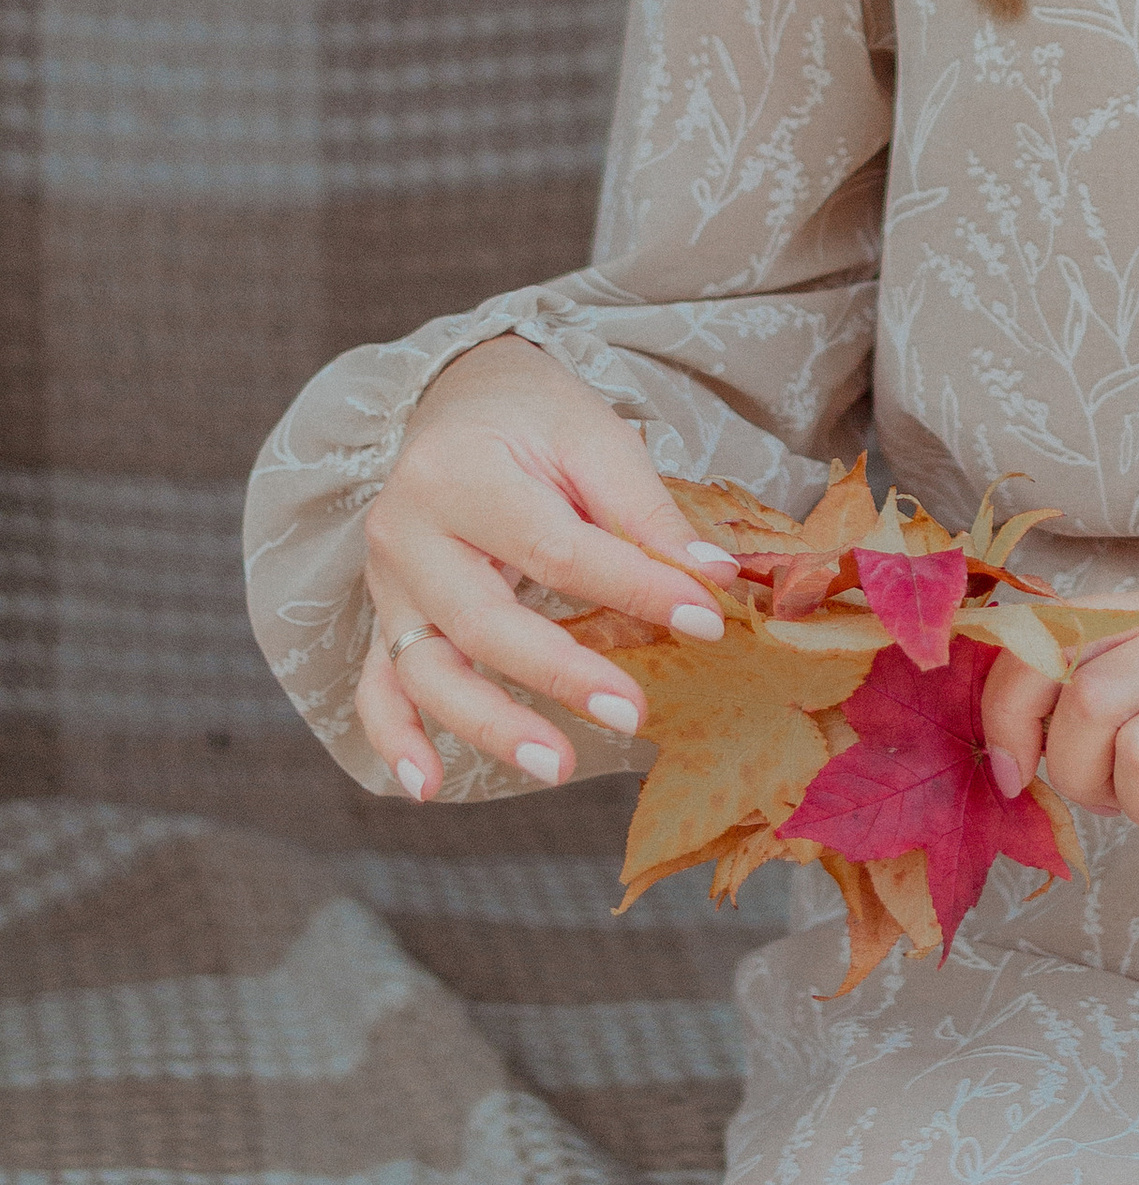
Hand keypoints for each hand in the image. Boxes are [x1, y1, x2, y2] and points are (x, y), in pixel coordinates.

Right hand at [355, 333, 740, 801]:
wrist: (460, 399)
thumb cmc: (535, 420)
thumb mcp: (595, 439)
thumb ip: (647, 511)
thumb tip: (716, 577)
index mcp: (460, 473)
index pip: (555, 548)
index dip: (633, 587)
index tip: (705, 620)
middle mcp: (406, 531)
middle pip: (481, 619)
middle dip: (560, 673)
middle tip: (631, 713)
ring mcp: (386, 583)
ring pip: (424, 669)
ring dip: (488, 725)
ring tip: (556, 765)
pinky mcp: (383, 617)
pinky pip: (376, 688)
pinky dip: (395, 739)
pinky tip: (426, 785)